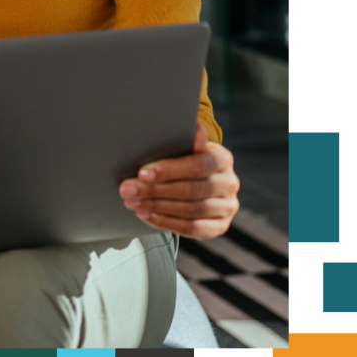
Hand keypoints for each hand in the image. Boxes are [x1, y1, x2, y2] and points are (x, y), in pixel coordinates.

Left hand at [118, 124, 239, 239]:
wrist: (196, 181)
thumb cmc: (184, 160)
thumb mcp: (183, 147)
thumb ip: (186, 140)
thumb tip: (196, 128)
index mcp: (222, 158)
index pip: (197, 165)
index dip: (169, 170)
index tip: (142, 173)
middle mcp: (229, 183)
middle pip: (191, 190)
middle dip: (155, 190)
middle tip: (128, 189)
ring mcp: (227, 207)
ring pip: (190, 210)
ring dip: (156, 207)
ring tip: (132, 202)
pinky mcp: (220, 226)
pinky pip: (192, 228)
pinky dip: (165, 222)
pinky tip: (145, 215)